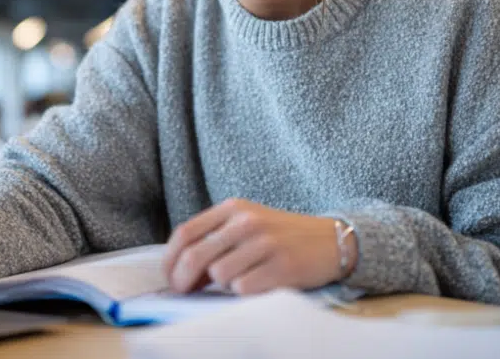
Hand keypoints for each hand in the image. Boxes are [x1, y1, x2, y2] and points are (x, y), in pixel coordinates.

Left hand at [162, 199, 355, 294]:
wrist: (330, 239)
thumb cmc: (280, 236)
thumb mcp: (246, 224)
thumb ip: (215, 239)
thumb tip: (180, 272)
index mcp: (233, 207)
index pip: (186, 233)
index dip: (170, 260)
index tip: (169, 278)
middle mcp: (247, 221)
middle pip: (196, 256)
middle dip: (183, 280)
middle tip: (184, 291)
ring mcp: (265, 243)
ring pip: (219, 276)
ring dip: (224, 285)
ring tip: (242, 278)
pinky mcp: (282, 266)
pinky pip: (244, 289)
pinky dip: (245, 292)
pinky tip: (259, 283)